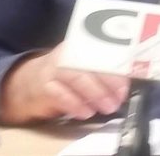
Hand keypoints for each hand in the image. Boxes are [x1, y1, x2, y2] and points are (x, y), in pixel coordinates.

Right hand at [0, 42, 129, 122]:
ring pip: (76, 77)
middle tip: (120, 97)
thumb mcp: (85, 67)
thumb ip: (105, 71)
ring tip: (108, 107)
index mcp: (82, 45)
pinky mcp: (44, 85)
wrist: (29, 83)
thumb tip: (129, 82)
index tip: (130, 77)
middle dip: (109, 80)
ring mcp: (54, 68)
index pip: (103, 49)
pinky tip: (86, 113)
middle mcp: (68, 53)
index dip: (117, 63)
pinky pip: (61, 94)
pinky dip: (75, 104)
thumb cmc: (67, 76)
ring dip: (95, 94)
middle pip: (91, 63)